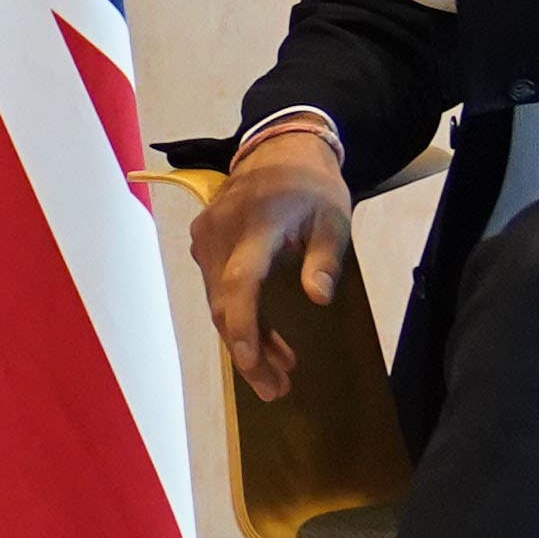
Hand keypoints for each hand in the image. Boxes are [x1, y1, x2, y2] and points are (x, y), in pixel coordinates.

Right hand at [190, 127, 357, 400]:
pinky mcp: (203, 243)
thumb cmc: (313, 187)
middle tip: (278, 389)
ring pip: (219, 302)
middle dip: (249, 352)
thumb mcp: (335, 218)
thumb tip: (317, 298)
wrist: (279, 149)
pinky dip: (238, 317)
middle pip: (225, 304)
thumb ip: (326, 258)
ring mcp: (206, 238)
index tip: (251, 363)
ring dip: (246, 338)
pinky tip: (265, 339)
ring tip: (281, 369)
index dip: (243, 326)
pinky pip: (217, 289)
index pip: (241, 282)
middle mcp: (221, 233)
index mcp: (258, 224)